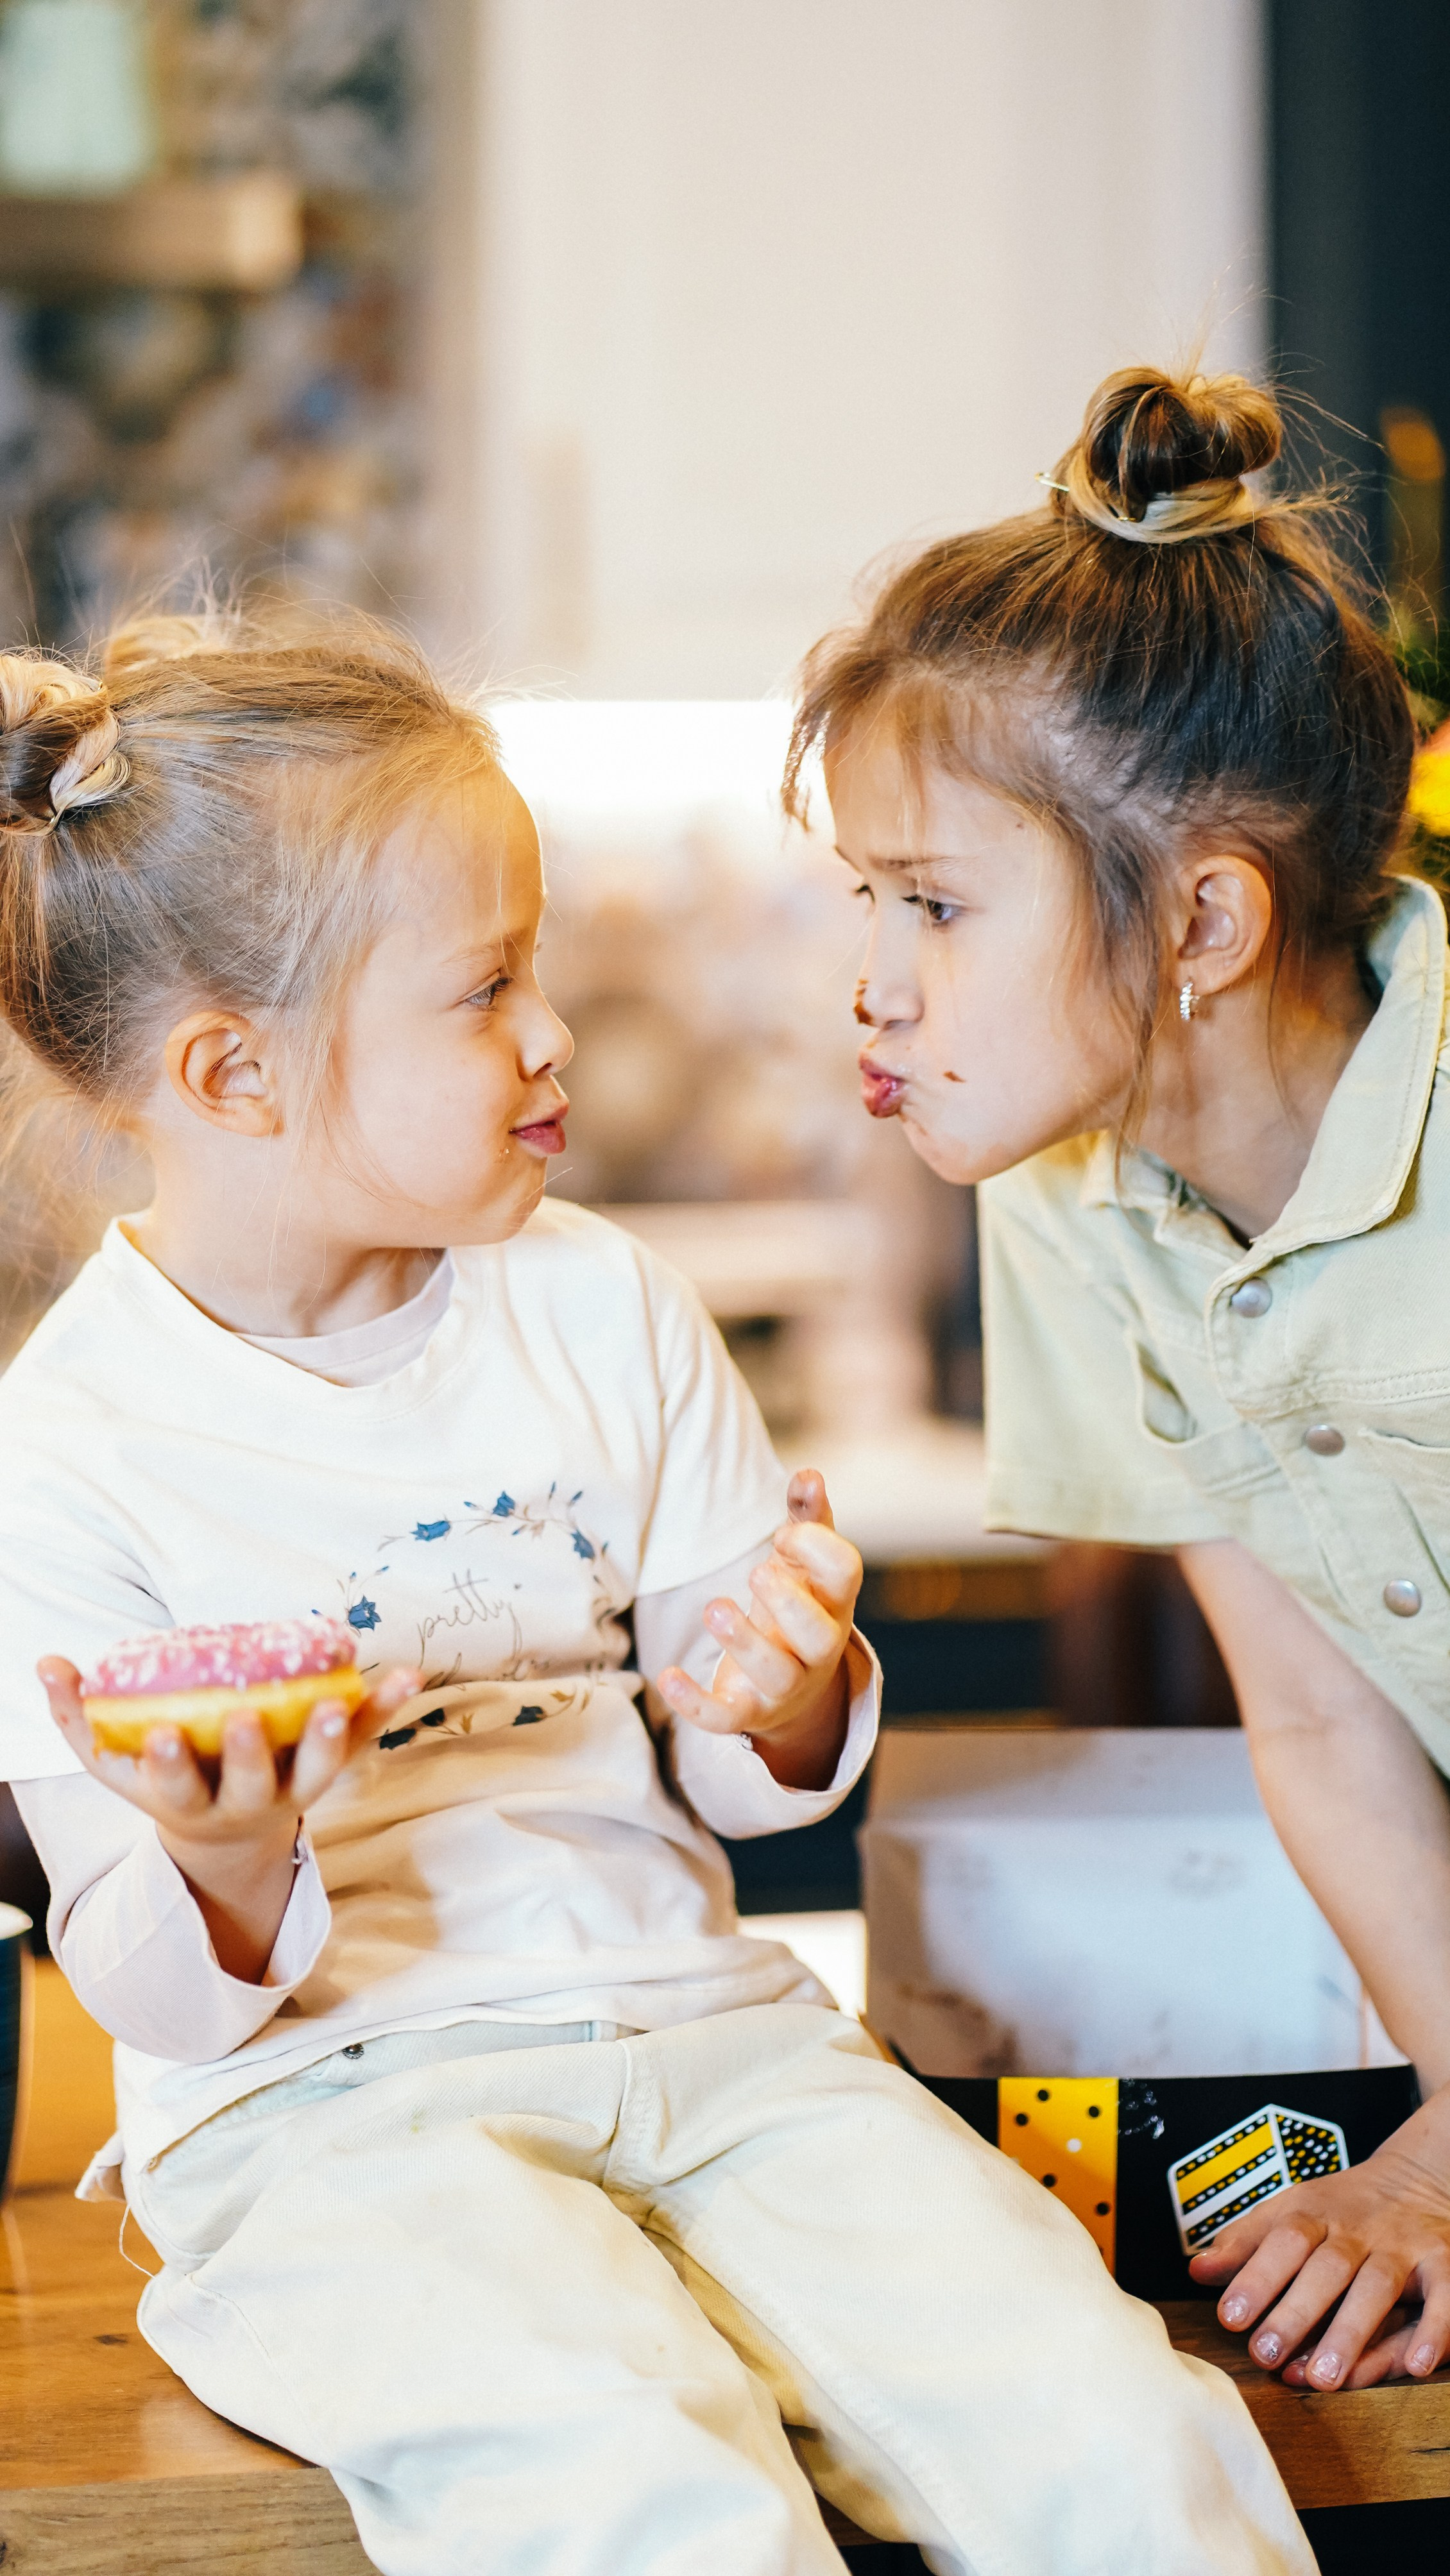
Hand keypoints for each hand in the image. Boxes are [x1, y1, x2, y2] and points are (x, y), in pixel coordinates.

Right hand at [39, 1654, 419, 1979]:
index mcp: (187, 1804)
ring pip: (315, 1771)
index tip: (164, 1736)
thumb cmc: (164, 1779)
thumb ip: (79, 1716)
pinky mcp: (331, 1766)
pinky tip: (405, 1675)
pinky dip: (382, 1708)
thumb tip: (49, 1664)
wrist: (229, 1833)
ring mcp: (294, 1788)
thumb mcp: (113, 1761)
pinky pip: (361, 1738)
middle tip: (244, 1719)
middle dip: (245, 1754)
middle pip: (250, 1786)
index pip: (175, 1788)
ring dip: (325, 1737)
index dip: (170, 1765)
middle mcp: (245, 1804)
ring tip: (332, 1702)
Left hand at [655, 1469, 862, 1789]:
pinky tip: (666, 1676)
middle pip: (820, 1636)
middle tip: (758, 1571)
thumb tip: (809, 1474)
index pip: (846, 1574)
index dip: (817, 1548)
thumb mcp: (802, 1565)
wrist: (790, 1686)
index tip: (784, 1536)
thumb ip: (806, 1519)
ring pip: (778, 1675)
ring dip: (745, 1642)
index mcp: (834, 1602)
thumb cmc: (796, 1605)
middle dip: (789, 1603)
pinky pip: (726, 1718)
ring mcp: (785, 1685)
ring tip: (715, 1607)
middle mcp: (817, 1649)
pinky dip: (695, 1703)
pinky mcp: (747, 1712)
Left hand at [1190, 2096, 1449, 2388]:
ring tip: (1325, 2378)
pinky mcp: (1442, 2264)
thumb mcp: (1288, 2212)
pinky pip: (1444, 2297)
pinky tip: (1414, 2365)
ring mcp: (1402, 2246)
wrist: (1416, 2179)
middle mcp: (1358, 2229)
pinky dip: (1433, 2331)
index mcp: (1314, 2212)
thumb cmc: (1340, 2210)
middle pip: (1326, 2267)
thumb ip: (1245, 2243)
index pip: (1282, 2240)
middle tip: (1267, 2355)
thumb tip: (1197, 2270)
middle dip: (1296, 2313)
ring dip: (1351, 2332)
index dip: (1256, 2277)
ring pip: (1377, 2286)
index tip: (1229, 2316)